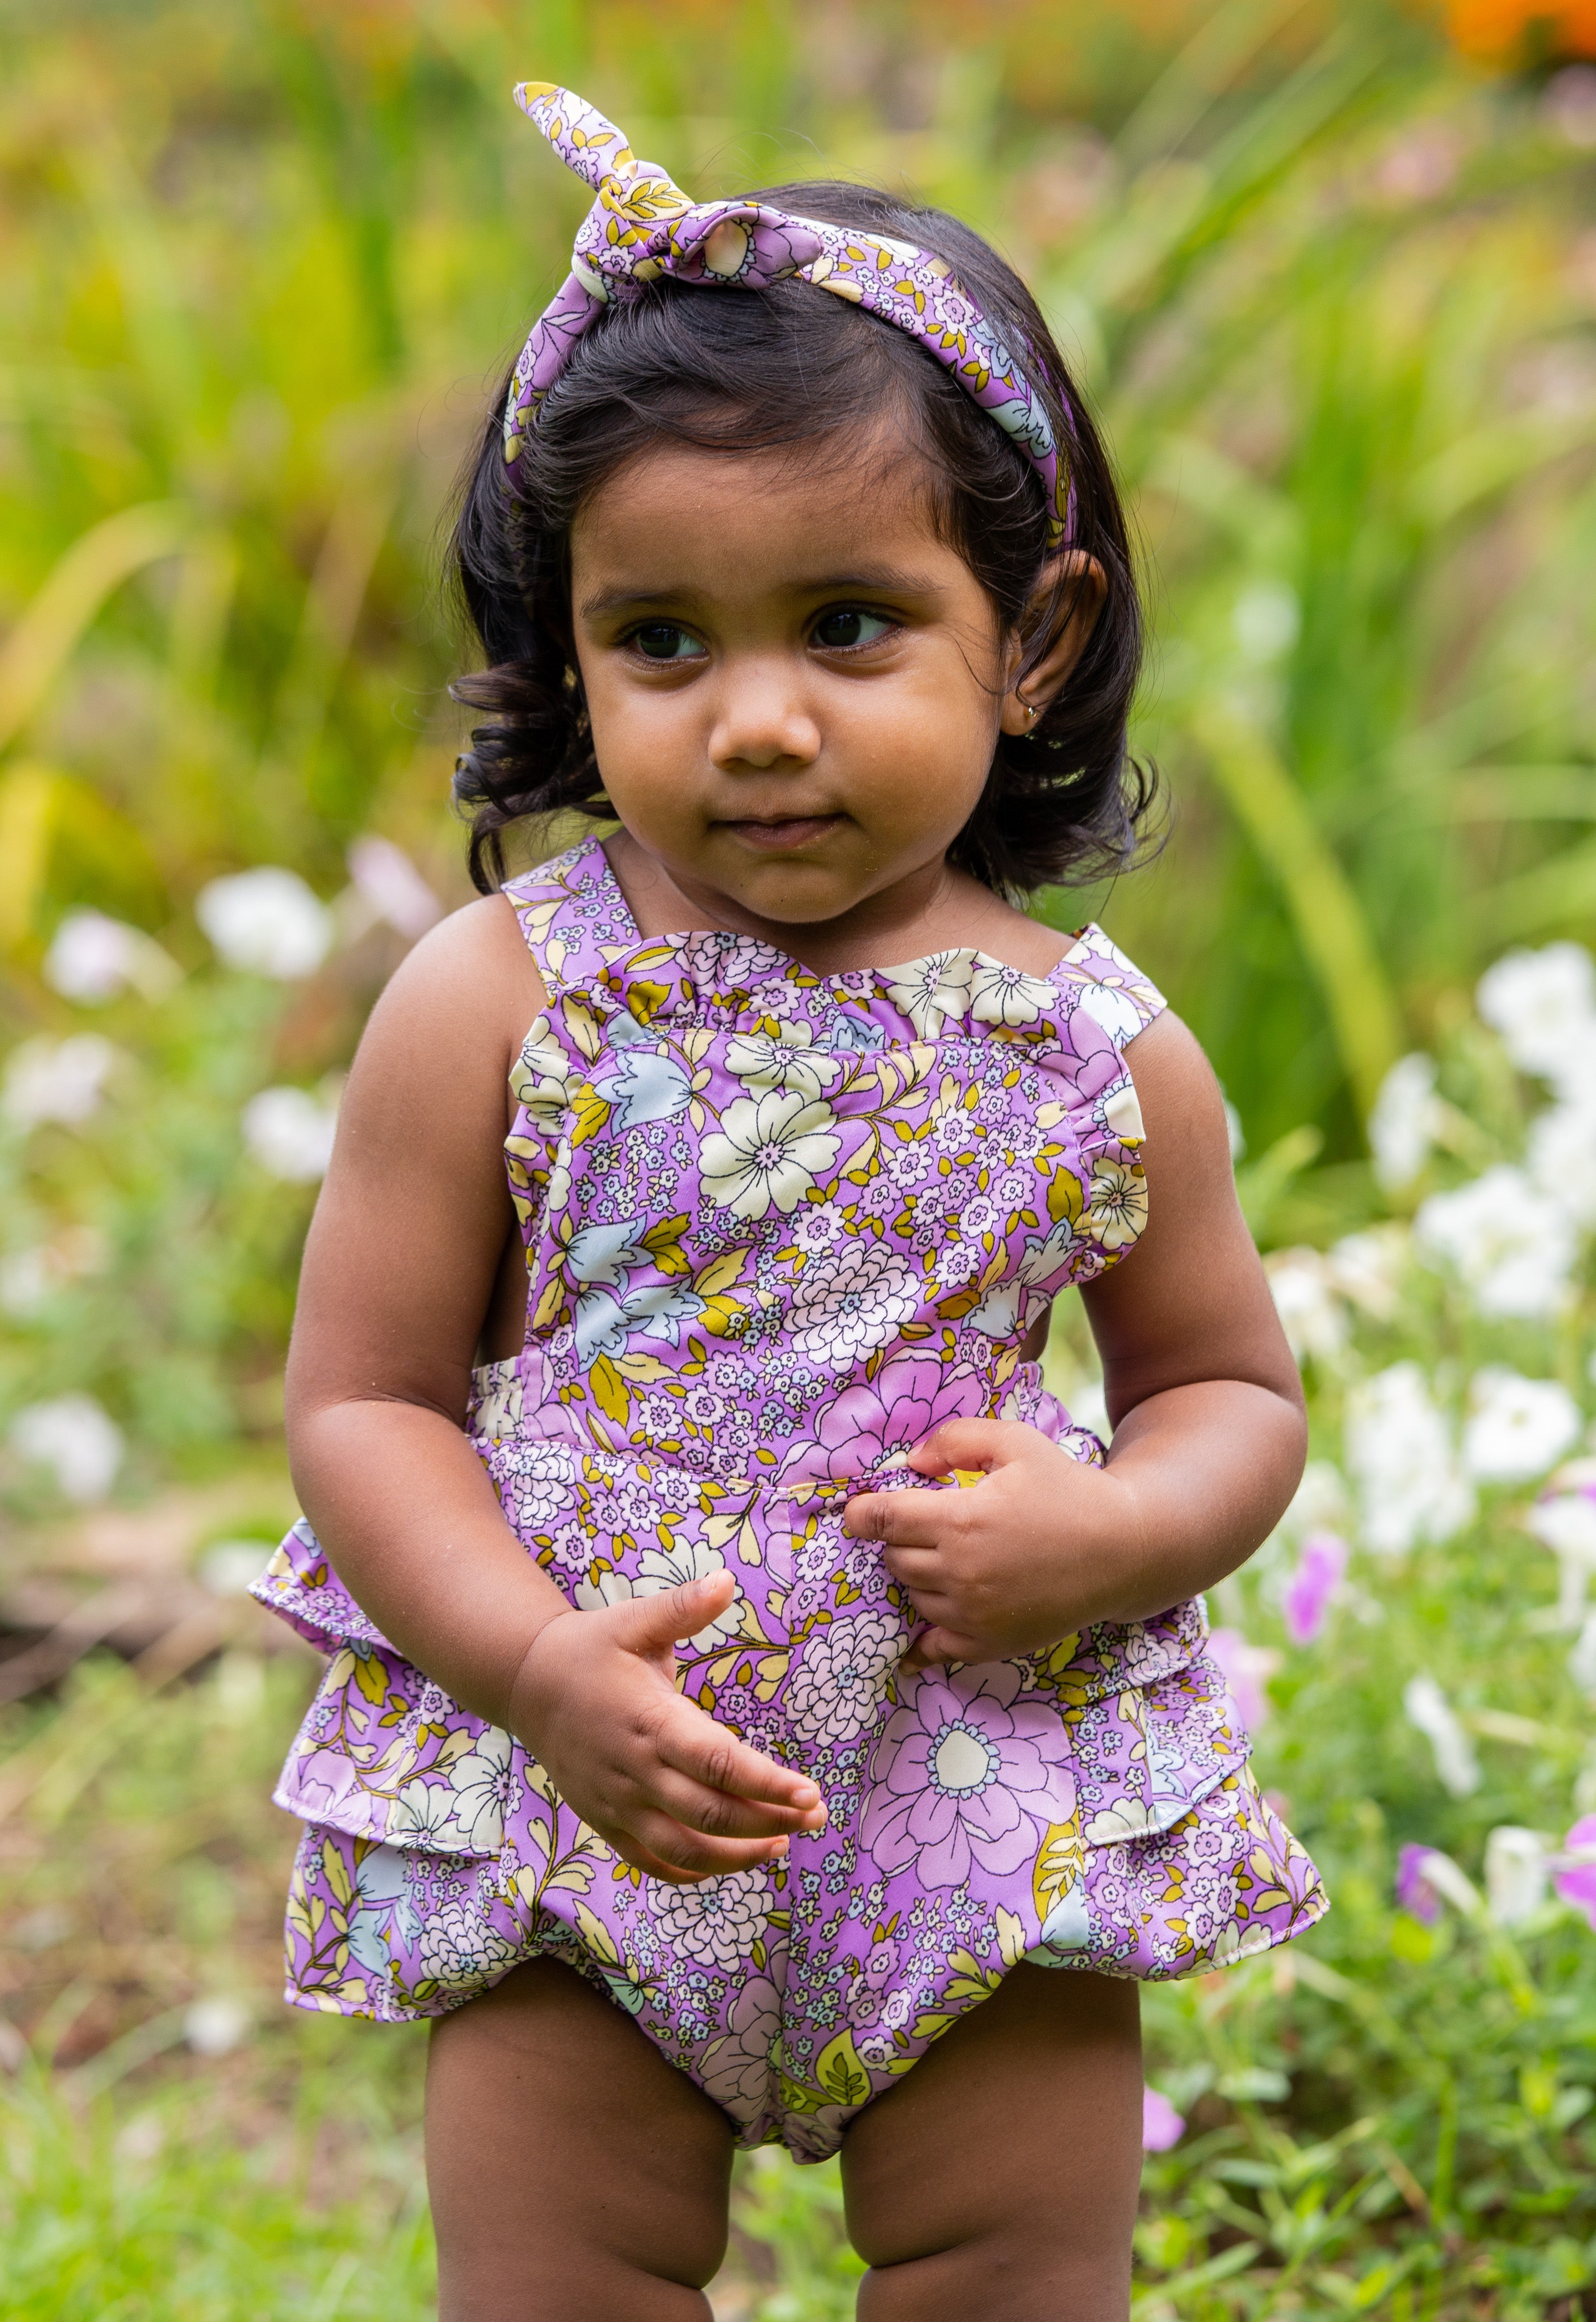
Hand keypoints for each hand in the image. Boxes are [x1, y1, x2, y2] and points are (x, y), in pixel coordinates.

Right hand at [506, 1571, 826, 1884]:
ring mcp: (617, 1804)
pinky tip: (730, 1862)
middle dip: (769, 1821)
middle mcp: (634, 1771)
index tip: (810, 1792)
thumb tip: (726, 1579)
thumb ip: (682, 1607)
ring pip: (684, 1850)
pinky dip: (692, 1872)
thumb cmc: (592, 1649)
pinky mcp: (605, 1821)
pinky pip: (651, 1862)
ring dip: (737, 1857)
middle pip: (709, 1815)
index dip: (767, 1784)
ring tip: (781, 1843)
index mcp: (650, 1721)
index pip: (717, 1764)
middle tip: (816, 1817)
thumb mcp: (635, 1620)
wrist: (527, 1685)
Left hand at [842, 1419, 1143, 1670]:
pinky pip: (933, 1647)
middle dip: (899, 1540)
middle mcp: (959, 1572)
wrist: (1123, 1550)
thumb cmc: (1068, 1490)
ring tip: (949, 1560)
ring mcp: (972, 1614)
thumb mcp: (1015, 1443)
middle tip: (926, 1527)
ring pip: (911, 1596)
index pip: (880, 1520)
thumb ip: (956, 1440)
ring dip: (918, 1577)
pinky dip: (920, 1640)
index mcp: (960, 1520)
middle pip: (892, 1558)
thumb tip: (911, 1463)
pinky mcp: (988, 1644)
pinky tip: (914, 1638)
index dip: (861, 1513)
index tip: (858, 1513)